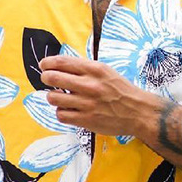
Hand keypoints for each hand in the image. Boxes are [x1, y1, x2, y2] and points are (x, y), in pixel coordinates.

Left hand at [39, 54, 155, 136]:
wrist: (138, 112)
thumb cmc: (121, 91)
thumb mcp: (106, 72)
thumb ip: (85, 69)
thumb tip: (60, 66)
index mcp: (94, 69)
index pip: (62, 62)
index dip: (47, 63)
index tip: (44, 65)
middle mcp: (89, 85)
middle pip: (53, 78)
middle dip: (45, 78)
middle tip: (47, 79)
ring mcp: (87, 103)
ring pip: (53, 98)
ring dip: (53, 97)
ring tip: (60, 97)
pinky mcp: (86, 120)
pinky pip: (61, 115)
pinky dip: (61, 112)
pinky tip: (68, 110)